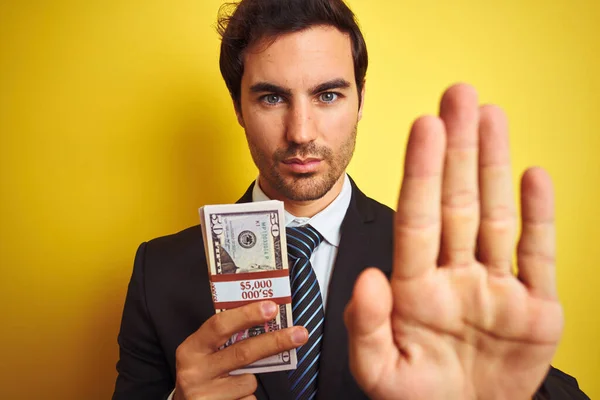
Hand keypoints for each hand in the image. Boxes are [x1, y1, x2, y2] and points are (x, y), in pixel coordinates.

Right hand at [174, 300, 307, 399]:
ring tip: (233, 382)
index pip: (220, 326)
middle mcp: (195, 372)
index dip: (247, 314)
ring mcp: (206, 394)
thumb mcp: (204, 352)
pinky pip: (248, 399)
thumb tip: (265, 318)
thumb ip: (226, 338)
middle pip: (244, 353)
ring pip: (249, 380)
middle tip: (299, 333)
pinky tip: (233, 396)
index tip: (272, 308)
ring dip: (252, 378)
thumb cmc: (202, 373)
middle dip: (275, 341)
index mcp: (192, 349)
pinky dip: (247, 396)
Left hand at [344, 84, 563, 399]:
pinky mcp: (535, 308)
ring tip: (491, 116)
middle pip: (457, 201)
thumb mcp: (380, 372)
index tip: (423, 125)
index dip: (422, 171)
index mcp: (415, 287)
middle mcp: (455, 276)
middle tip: (458, 94)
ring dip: (495, 166)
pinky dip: (538, 217)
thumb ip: (367, 325)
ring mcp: (496, 288)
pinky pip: (538, 255)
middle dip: (458, 149)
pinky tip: (533, 176)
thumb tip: (371, 277)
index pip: (418, 217)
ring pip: (496, 216)